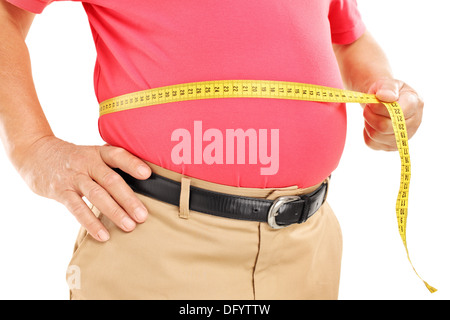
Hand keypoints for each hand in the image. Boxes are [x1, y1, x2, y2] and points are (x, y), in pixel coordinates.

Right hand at [16, 136, 151, 241]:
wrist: (35, 153)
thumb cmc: (72, 159)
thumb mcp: (91, 155)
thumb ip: (110, 167)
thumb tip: (142, 184)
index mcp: (98, 153)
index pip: (117, 155)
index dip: (132, 164)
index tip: (147, 174)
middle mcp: (87, 163)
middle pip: (110, 180)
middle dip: (128, 199)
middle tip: (142, 215)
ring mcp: (73, 177)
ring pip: (96, 195)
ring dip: (114, 212)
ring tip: (129, 226)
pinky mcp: (60, 191)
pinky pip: (77, 208)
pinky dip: (91, 223)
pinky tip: (103, 235)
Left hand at [363, 78, 423, 150]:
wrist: (384, 101)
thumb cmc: (386, 92)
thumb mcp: (388, 83)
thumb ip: (387, 88)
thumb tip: (384, 96)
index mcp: (415, 104)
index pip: (397, 112)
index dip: (379, 108)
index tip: (371, 102)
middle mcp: (414, 123)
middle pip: (384, 127)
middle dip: (370, 116)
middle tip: (367, 107)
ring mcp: (404, 136)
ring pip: (376, 136)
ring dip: (367, 123)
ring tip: (370, 114)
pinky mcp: (391, 146)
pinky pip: (372, 143)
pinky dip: (366, 133)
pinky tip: (371, 124)